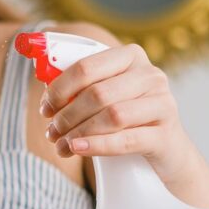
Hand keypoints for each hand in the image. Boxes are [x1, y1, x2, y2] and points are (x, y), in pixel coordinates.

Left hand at [40, 42, 194, 182]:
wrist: (166, 150)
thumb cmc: (124, 118)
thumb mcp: (102, 95)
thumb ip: (76, 84)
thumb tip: (42, 76)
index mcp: (130, 57)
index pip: (86, 67)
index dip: (59, 89)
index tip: (45, 108)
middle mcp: (150, 76)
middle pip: (97, 93)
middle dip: (66, 115)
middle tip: (52, 132)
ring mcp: (163, 104)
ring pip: (111, 115)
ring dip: (78, 132)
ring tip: (62, 145)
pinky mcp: (166, 135)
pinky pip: (126, 140)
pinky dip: (96, 145)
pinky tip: (77, 148)